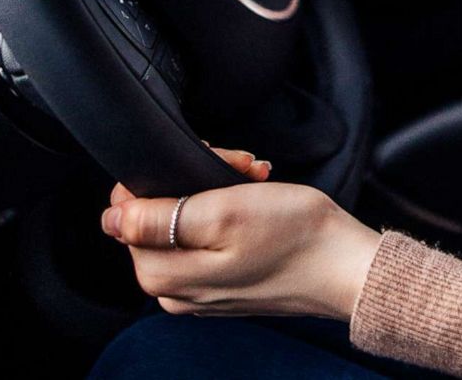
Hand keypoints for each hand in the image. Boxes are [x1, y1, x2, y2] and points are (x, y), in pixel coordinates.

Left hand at [100, 145, 381, 321]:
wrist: (349, 269)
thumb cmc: (297, 237)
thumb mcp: (225, 212)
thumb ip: (159, 216)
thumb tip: (112, 216)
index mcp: (162, 275)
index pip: (129, 210)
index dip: (169, 176)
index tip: (211, 169)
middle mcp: (173, 291)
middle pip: (158, 216)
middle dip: (197, 182)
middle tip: (243, 171)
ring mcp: (200, 291)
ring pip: (186, 223)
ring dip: (219, 195)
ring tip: (257, 184)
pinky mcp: (226, 285)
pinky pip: (210, 240)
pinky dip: (233, 215)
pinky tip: (261, 205)